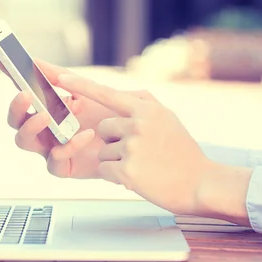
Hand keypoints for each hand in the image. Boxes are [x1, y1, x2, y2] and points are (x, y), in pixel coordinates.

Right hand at [0, 56, 114, 177]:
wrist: (139, 143)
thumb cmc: (113, 116)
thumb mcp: (90, 91)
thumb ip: (63, 78)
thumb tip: (35, 60)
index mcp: (49, 106)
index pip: (23, 89)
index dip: (10, 74)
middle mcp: (45, 128)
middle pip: (15, 120)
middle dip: (16, 107)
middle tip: (26, 95)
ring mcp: (51, 148)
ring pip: (24, 141)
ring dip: (31, 127)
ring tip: (46, 116)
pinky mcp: (65, 167)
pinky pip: (53, 161)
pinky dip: (67, 146)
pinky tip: (85, 134)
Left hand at [57, 73, 215, 214]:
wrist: (201, 183)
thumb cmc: (182, 152)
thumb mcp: (167, 118)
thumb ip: (142, 103)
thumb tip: (121, 92)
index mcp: (146, 109)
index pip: (106, 93)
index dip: (81, 85)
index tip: (60, 77)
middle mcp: (138, 124)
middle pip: (102, 128)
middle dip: (114, 140)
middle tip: (140, 151)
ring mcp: (132, 147)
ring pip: (103, 151)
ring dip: (117, 160)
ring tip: (143, 165)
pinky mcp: (127, 171)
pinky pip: (105, 169)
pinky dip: (116, 176)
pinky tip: (138, 177)